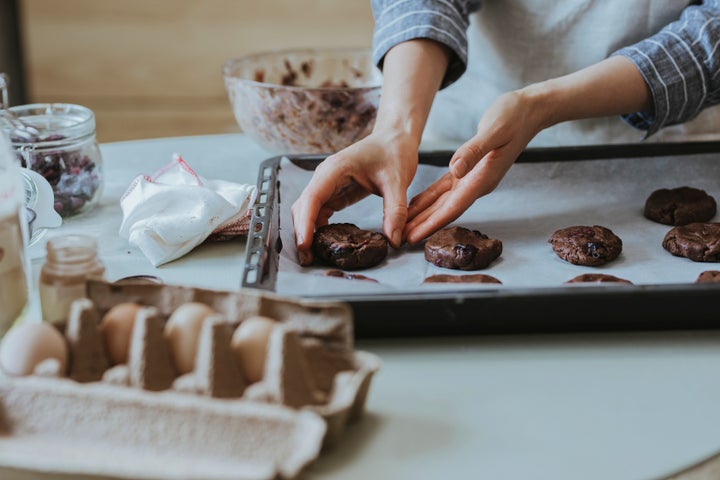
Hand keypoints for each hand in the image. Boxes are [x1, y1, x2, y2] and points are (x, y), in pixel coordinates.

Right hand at [291, 130, 418, 264]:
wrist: (395, 138)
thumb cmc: (394, 152)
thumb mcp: (398, 180)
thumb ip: (395, 210)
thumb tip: (393, 240)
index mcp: (335, 169)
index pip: (312, 198)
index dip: (305, 223)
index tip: (305, 245)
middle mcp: (325, 176)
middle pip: (303, 207)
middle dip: (302, 232)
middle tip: (308, 259)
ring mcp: (327, 184)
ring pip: (307, 210)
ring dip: (308, 232)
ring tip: (313, 256)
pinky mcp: (334, 192)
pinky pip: (319, 211)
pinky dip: (318, 227)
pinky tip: (325, 243)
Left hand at [404, 90, 543, 244]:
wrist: (529, 111)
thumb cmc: (513, 118)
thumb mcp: (494, 130)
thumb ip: (474, 151)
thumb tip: (455, 169)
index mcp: (482, 178)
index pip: (453, 208)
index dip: (432, 224)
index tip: (415, 237)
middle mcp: (477, 184)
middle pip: (446, 211)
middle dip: (424, 226)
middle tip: (402, 240)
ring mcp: (473, 178)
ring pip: (443, 202)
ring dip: (425, 215)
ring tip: (405, 227)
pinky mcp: (469, 169)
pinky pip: (445, 189)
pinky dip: (430, 198)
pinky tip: (416, 205)